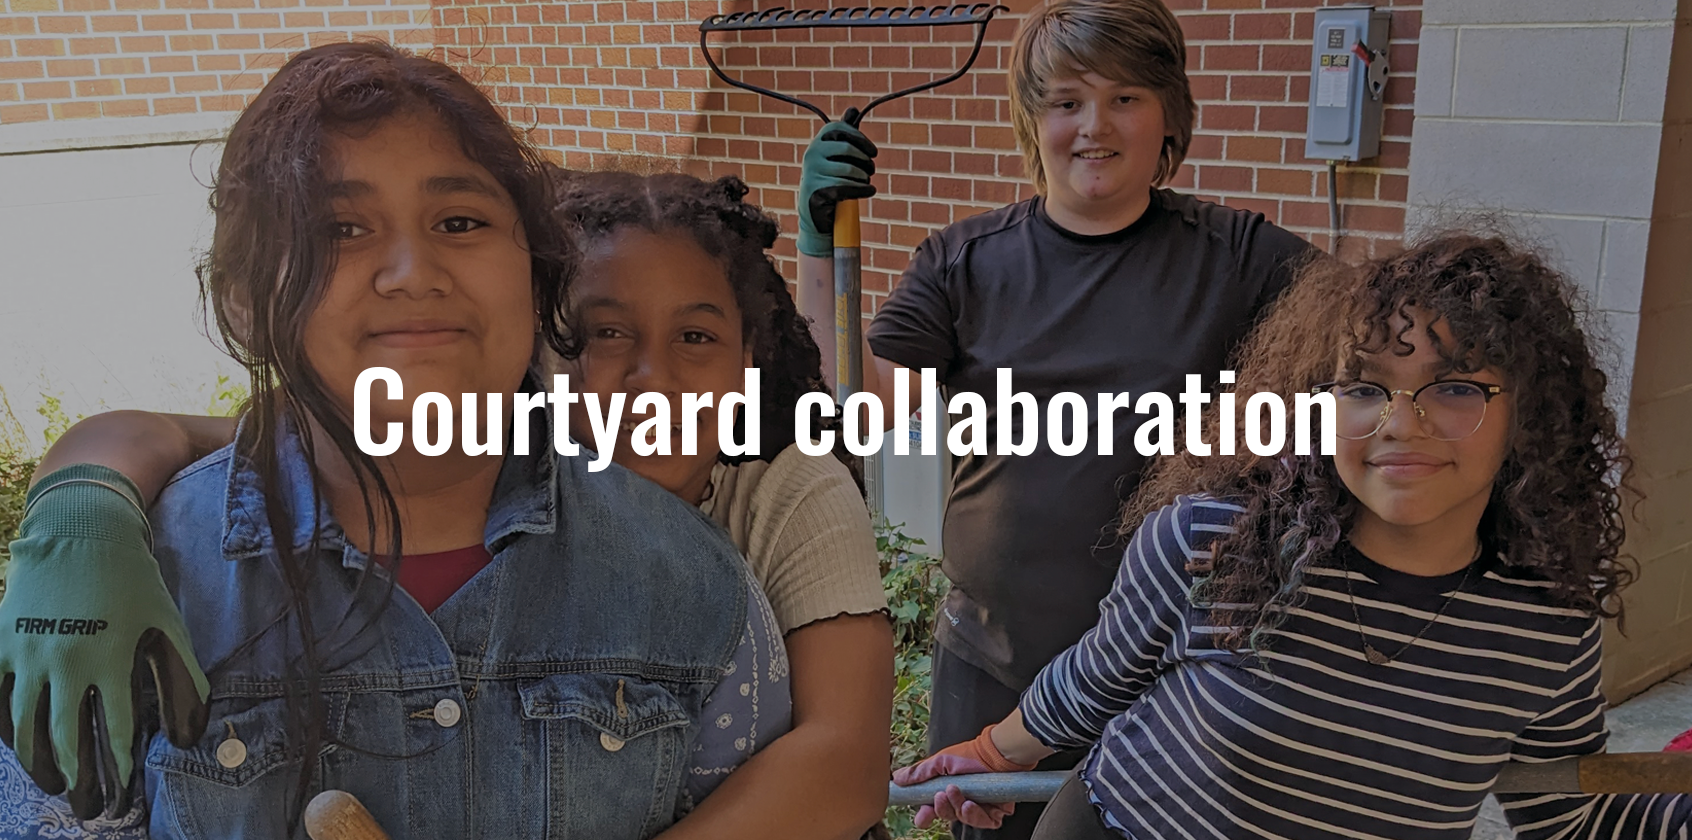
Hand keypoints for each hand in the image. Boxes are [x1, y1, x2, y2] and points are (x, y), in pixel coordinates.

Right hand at [0, 465, 208, 819]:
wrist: (81, 532)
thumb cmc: (132, 580)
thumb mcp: (167, 623)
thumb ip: (181, 677)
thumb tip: (186, 733)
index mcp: (110, 659)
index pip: (113, 731)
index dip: (118, 770)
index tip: (122, 796)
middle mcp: (65, 661)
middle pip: (65, 738)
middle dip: (76, 780)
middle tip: (85, 807)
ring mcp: (27, 653)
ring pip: (25, 726)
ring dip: (38, 763)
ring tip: (53, 785)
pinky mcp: (0, 642)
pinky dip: (4, 728)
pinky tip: (18, 746)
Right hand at [797, 113, 877, 257]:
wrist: (816, 217)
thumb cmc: (829, 183)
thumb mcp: (835, 158)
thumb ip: (844, 135)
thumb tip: (852, 109)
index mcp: (816, 144)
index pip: (840, 130)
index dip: (861, 139)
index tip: (873, 152)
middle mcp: (811, 155)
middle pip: (847, 149)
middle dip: (865, 160)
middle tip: (872, 169)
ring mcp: (812, 174)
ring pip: (850, 171)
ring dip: (864, 178)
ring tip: (866, 183)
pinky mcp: (817, 192)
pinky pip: (848, 187)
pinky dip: (863, 190)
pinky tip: (869, 191)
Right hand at [892, 724, 1036, 829]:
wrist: (996, 752)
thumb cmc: (971, 754)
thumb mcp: (940, 762)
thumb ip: (919, 772)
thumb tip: (897, 778)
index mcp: (948, 790)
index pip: (934, 809)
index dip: (926, 815)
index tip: (921, 817)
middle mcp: (963, 800)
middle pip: (947, 816)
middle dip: (941, 809)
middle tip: (939, 796)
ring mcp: (980, 807)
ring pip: (964, 820)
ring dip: (956, 808)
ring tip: (956, 793)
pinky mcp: (996, 812)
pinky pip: (984, 823)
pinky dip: (975, 816)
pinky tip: (970, 804)